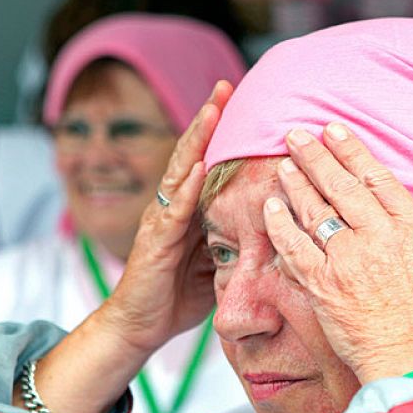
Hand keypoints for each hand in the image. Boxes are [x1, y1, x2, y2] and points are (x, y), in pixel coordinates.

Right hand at [102, 80, 233, 353]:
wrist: (140, 326)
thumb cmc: (177, 295)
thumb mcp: (214, 264)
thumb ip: (233, 242)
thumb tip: (272, 232)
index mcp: (189, 211)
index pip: (206, 163)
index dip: (221, 134)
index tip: (242, 103)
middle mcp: (172, 208)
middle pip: (191, 156)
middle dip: (208, 121)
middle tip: (226, 86)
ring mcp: (161, 222)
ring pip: (179, 173)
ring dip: (196, 141)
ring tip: (212, 110)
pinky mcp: (154, 243)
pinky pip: (172, 212)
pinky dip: (184, 188)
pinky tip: (195, 166)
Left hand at [263, 123, 412, 383]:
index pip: (378, 177)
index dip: (352, 150)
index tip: (335, 131)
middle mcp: (378, 238)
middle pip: (341, 185)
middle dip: (316, 155)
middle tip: (296, 135)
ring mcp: (348, 261)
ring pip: (315, 211)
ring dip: (296, 183)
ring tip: (284, 163)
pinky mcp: (324, 286)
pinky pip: (295, 248)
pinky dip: (280, 226)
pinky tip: (270, 207)